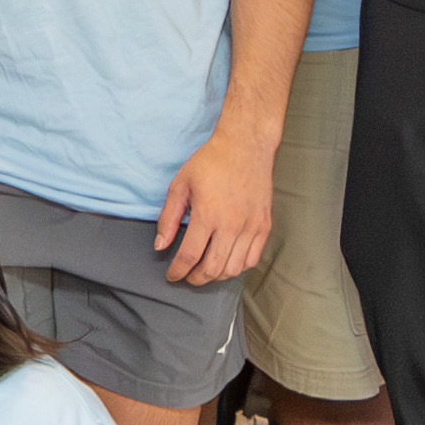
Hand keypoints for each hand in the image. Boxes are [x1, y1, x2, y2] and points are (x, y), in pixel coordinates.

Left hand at [151, 115, 281, 289]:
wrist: (246, 146)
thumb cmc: (211, 162)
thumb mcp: (180, 184)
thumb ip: (168, 218)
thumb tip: (160, 245)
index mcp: (208, 214)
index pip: (190, 256)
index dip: (177, 271)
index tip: (172, 275)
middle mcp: (232, 225)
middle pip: (213, 268)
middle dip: (195, 278)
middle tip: (186, 276)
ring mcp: (251, 227)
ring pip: (234, 268)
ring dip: (216, 276)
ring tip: (204, 270)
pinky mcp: (264, 226)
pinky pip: (252, 259)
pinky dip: (237, 267)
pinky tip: (226, 262)